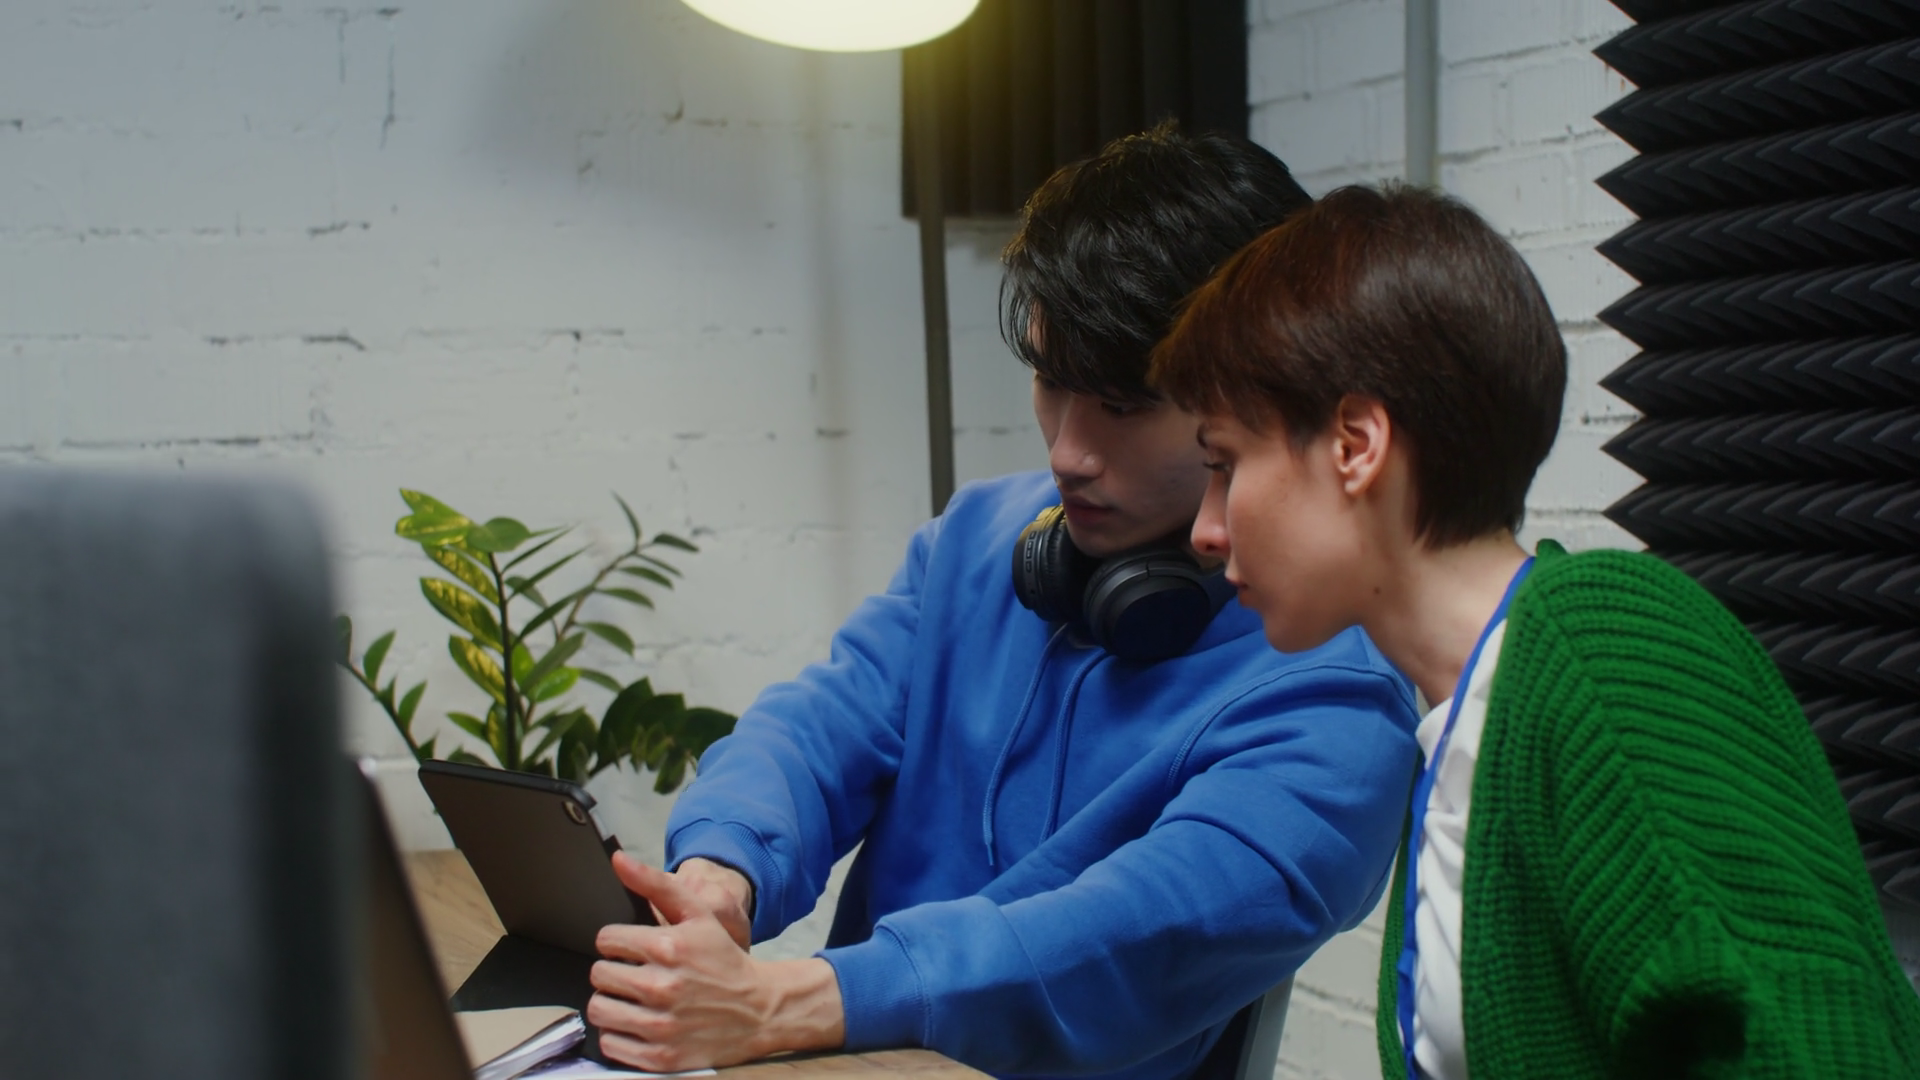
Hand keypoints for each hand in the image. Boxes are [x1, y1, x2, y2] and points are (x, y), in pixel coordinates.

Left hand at [590, 852, 845, 1071]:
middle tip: (637, 975)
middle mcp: (660, 986)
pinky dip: (620, 1035)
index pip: (606, 940)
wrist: (759, 1009)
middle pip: (599, 974)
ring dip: (612, 1003)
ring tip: (634, 1000)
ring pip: (599, 1009)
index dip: (619, 943)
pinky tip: (640, 1024)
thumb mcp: (698, 913)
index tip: (635, 949)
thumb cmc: (723, 959)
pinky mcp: (659, 1057)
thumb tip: (618, 859)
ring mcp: (659, 1025)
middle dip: (615, 972)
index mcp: (667, 946)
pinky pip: (611, 1044)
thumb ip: (655, 883)